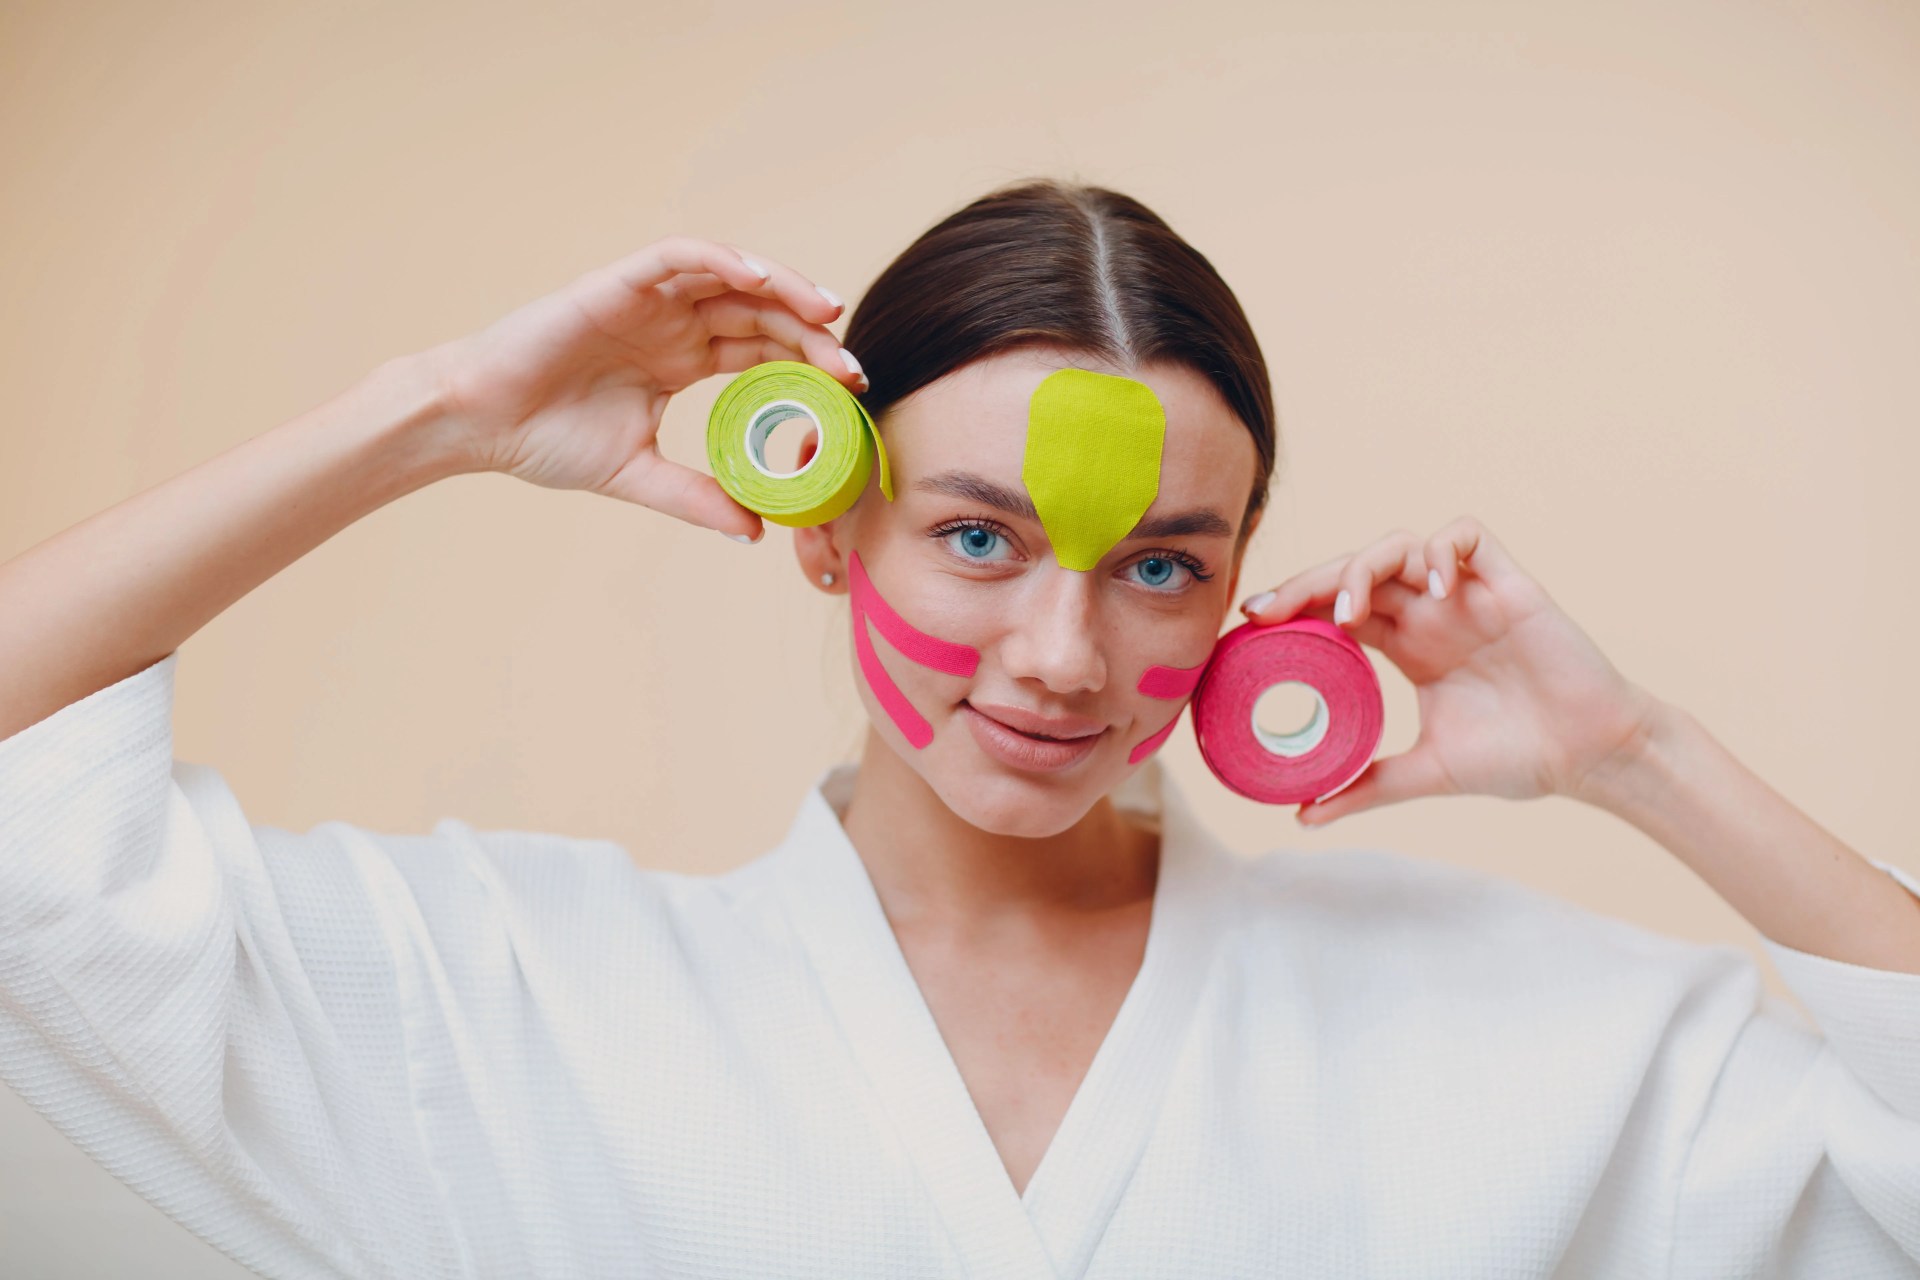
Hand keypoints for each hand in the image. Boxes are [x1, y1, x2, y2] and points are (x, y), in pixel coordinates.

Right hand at [421, 235, 862, 539]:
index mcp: (683, 360)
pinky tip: (756, 277)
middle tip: (851, 364)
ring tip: (826, 311)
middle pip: (761, 313)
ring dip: (781, 286)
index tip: (850, 390)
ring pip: (731, 275)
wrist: (478, 424)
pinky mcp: (617, 282)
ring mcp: (648, 300)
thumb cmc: (546, 442)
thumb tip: (753, 532)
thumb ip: (697, 499)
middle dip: (811, 333)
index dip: (808, 364)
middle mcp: (673, 323)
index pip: (762, 351)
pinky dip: (719, 258)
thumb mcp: (639, 476)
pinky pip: (678, 256)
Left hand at [1238, 517, 1662, 823]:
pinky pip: (1466, 535)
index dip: (1294, 606)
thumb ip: (1366, 788)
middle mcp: (1430, 613)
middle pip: (1355, 570)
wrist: (1591, 757)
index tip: (1250, 626)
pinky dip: (1440, 550)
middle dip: (1308, 581)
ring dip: (1364, 567)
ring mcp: (1467, 594)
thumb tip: (1300, 815)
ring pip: (1401, 545)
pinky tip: (1433, 592)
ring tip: (1350, 612)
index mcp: (1406, 647)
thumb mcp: (1425, 774)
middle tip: (1270, 612)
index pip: (1336, 607)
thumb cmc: (1518, 758)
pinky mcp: (1509, 582)